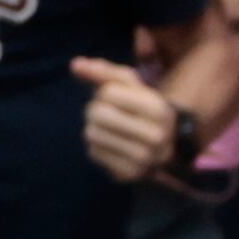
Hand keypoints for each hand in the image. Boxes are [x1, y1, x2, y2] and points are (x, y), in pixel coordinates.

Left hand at [71, 57, 183, 186]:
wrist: (163, 147)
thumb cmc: (141, 109)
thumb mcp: (131, 86)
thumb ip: (104, 72)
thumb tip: (75, 64)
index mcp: (158, 108)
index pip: (108, 92)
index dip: (104, 92)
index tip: (116, 99)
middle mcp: (154, 135)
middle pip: (97, 113)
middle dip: (95, 110)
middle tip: (108, 115)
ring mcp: (142, 158)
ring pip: (91, 133)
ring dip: (93, 128)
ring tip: (109, 129)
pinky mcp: (128, 174)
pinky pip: (92, 152)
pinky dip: (96, 146)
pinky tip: (111, 145)